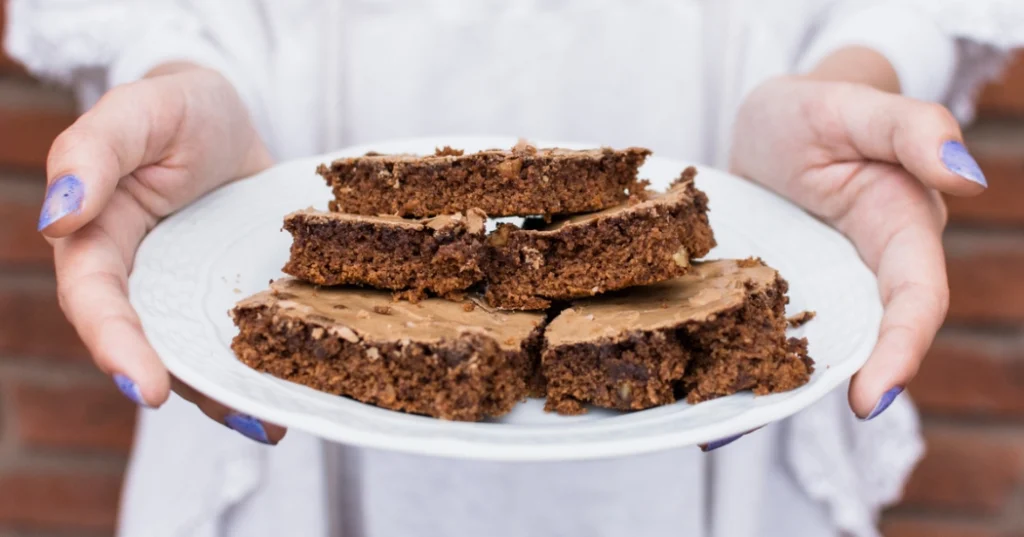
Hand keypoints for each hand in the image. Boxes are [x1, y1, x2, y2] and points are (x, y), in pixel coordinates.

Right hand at [40, 63, 285, 443]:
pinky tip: (289, 400)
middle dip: (186, 385)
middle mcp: (139, 278)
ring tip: (272, 420)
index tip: (146, 387)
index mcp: (98, 238)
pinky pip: (235, 338)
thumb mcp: (136, 110)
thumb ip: (91, 152)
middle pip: (150, 343)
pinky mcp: (225, 295)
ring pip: (195, 352)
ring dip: (228, 393)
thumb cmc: (174, 108)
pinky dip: (255, 370)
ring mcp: (185, 292)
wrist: (222, 118)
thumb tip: (57, 218)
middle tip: (241, 416)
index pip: (96, 299)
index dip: (116, 345)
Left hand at [729, 74, 984, 420]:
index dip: (899, 349)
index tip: (868, 399)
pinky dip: (744, 364)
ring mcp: (820, 287)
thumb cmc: (819, 111)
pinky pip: (769, 333)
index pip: (915, 299)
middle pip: (864, 339)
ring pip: (812, 347)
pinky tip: (703, 402)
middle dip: (828, 389)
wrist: (774, 123)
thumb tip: (965, 178)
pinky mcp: (780, 293)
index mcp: (901, 230)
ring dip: (777, 389)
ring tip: (723, 426)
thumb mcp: (857, 106)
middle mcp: (866, 271)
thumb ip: (914, 131)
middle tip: (768, 425)